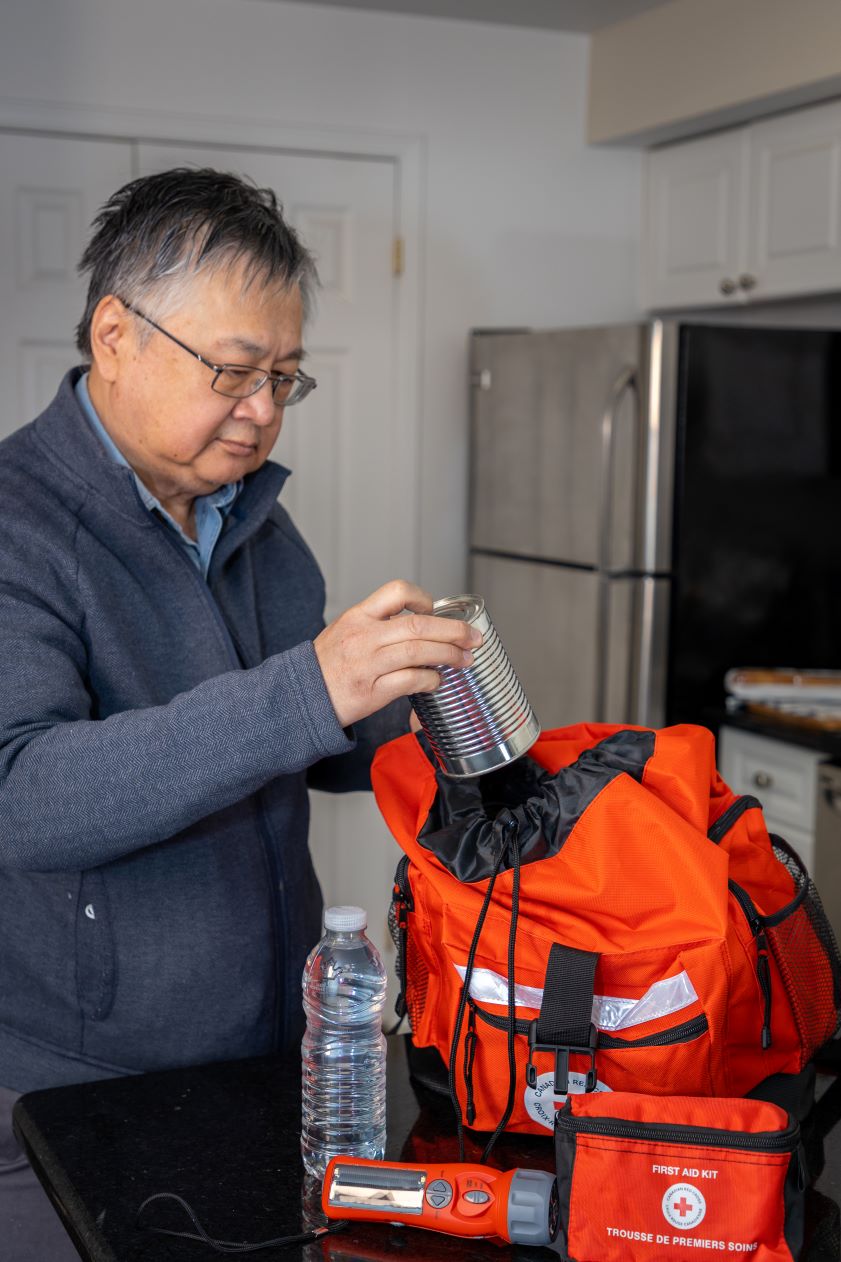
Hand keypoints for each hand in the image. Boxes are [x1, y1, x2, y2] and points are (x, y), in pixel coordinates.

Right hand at [314, 580, 481, 727]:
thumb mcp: (345, 631)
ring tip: (465, 659)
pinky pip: (410, 681)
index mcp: (358, 617)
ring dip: (449, 655)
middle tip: (473, 637)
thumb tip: (420, 624)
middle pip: (418, 625)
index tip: (435, 609)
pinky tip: (438, 681)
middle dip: (453, 630)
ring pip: (418, 652)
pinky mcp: (371, 692)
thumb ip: (378, 624)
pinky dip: (430, 680)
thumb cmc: (327, 666)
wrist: (299, 697)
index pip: (396, 592)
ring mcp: (368, 665)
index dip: (423, 598)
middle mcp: (364, 637)